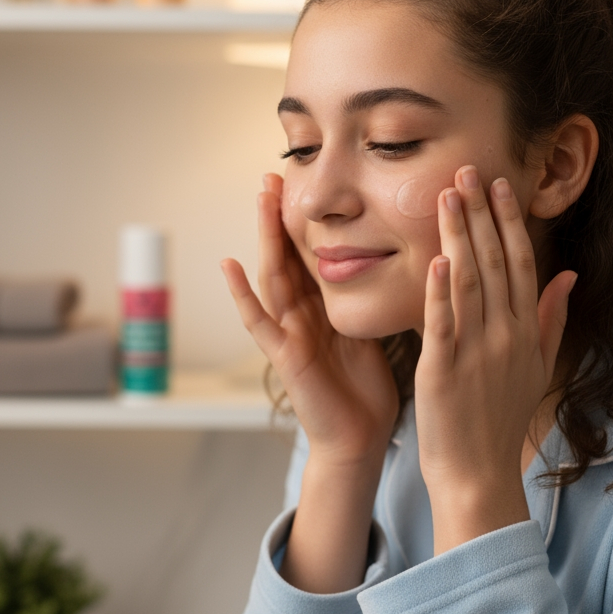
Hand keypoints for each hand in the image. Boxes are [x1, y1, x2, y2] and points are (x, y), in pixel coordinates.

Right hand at [221, 173, 398, 466]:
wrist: (360, 439)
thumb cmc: (365, 390)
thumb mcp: (368, 332)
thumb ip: (362, 300)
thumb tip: (382, 263)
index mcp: (324, 309)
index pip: (311, 256)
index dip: (306, 221)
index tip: (307, 183)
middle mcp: (302, 316)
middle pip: (288, 257)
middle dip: (280, 217)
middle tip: (273, 174)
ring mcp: (289, 334)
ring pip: (273, 277)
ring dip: (264, 238)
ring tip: (259, 198)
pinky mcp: (285, 358)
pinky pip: (260, 323)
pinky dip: (243, 296)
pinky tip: (230, 265)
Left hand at [415, 165, 575, 552]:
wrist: (477, 471)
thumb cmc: (501, 416)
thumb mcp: (538, 366)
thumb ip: (552, 318)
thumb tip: (569, 275)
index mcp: (525, 330)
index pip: (520, 263)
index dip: (509, 222)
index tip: (498, 186)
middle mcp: (505, 335)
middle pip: (494, 262)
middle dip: (480, 214)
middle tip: (465, 171)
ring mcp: (474, 351)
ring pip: (468, 282)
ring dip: (458, 236)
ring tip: (446, 197)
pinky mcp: (442, 369)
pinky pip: (442, 323)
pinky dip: (439, 291)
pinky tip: (436, 259)